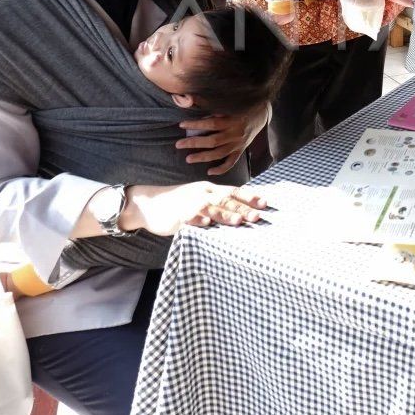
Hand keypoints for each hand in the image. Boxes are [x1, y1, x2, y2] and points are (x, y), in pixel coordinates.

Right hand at [122, 182, 267, 236]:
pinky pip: (189, 218)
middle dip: (243, 209)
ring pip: (211, 210)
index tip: (265, 203)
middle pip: (226, 201)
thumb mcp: (199, 197)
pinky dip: (198, 221)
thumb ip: (217, 202)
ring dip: (226, 215)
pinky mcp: (178, 216)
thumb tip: (240, 211)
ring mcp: (190, 205)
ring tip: (239, 221)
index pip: (233, 191)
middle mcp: (202, 195)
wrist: (149, 203)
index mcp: (209, 190)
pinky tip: (207, 225)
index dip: (250, 197)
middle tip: (258, 216)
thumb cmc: (178, 203)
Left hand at [178, 104, 268, 175]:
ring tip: (188, 159)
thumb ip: (210, 103)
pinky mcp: (241, 150)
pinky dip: (221, 169)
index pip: (211, 124)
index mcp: (231, 120)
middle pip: (213, 141)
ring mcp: (238, 144)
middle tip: (178, 144)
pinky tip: (209, 172)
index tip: (182, 124)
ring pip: (219, 154)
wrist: (262, 114)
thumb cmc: (242, 106)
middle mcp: (235, 134)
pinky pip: (231, 162)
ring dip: (203, 157)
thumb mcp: (229, 103)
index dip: (196, 124)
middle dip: (194, 143)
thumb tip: (190, 98)